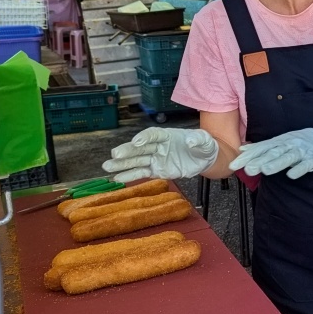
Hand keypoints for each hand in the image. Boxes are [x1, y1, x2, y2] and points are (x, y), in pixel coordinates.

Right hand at [102, 127, 219, 181]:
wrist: (205, 158)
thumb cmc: (203, 145)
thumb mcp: (205, 141)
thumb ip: (198, 140)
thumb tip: (190, 142)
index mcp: (167, 135)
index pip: (153, 134)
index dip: (144, 137)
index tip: (137, 142)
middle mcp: (157, 146)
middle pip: (140, 148)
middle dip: (128, 151)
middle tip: (114, 154)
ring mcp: (155, 158)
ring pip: (137, 161)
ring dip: (122, 164)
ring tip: (107, 166)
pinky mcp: (156, 170)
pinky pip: (142, 173)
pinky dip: (130, 176)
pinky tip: (117, 178)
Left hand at [228, 125, 312, 178]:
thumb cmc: (300, 141)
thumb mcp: (280, 141)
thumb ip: (262, 147)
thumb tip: (242, 149)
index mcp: (279, 141)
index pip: (261, 148)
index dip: (248, 156)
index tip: (235, 165)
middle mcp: (288, 144)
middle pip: (272, 153)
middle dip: (259, 161)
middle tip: (247, 169)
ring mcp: (301, 151)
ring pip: (287, 157)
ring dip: (277, 164)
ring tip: (265, 171)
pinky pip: (305, 165)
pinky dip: (298, 169)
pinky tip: (291, 175)